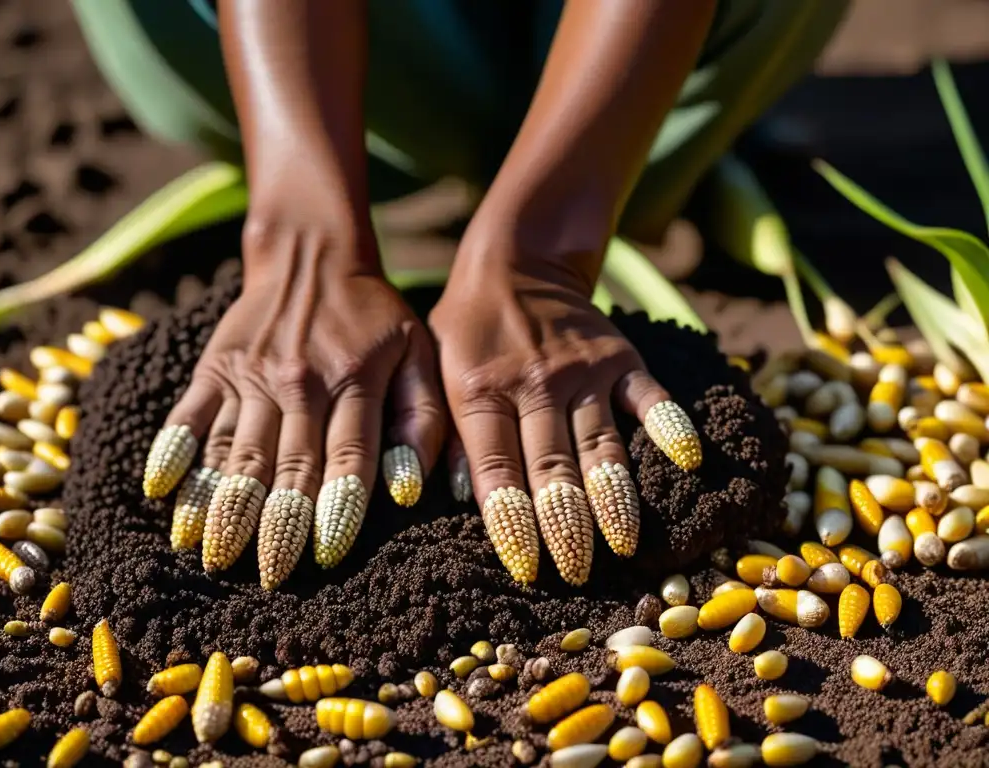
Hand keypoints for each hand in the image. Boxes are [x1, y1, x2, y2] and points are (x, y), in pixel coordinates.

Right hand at [142, 218, 444, 588]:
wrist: (314, 255)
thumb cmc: (377, 319)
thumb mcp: (419, 354)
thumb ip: (421, 419)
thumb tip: (408, 489)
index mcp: (356, 381)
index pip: (347, 456)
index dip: (337, 507)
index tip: (325, 556)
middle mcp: (300, 381)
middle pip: (286, 464)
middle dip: (276, 525)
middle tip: (268, 578)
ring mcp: (251, 375)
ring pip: (236, 450)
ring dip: (222, 505)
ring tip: (213, 555)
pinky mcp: (215, 367)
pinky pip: (191, 415)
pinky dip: (175, 452)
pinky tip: (161, 493)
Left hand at [429, 255, 700, 585]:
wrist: (515, 261)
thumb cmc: (466, 329)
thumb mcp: (433, 369)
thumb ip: (441, 428)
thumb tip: (456, 495)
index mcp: (480, 392)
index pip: (497, 470)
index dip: (512, 520)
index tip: (526, 566)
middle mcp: (534, 384)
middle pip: (552, 466)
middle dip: (565, 525)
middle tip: (576, 573)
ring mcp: (582, 370)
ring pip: (600, 443)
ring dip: (613, 496)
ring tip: (625, 545)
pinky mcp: (619, 357)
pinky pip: (650, 394)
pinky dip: (670, 424)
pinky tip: (689, 458)